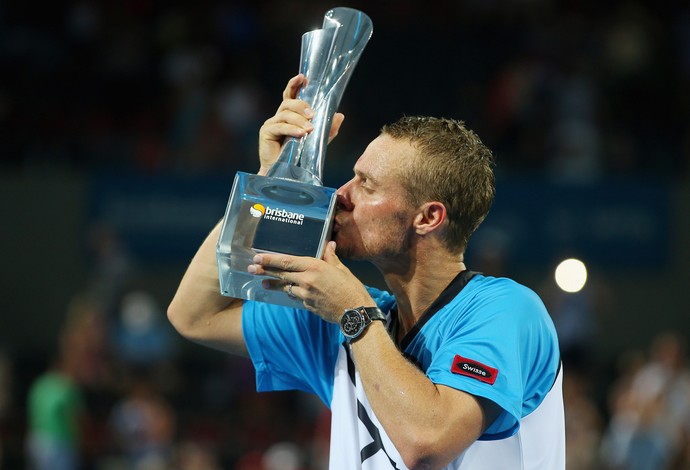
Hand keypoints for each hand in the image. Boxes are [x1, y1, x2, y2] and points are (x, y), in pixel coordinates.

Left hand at [247, 241, 372, 321]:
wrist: (355, 312)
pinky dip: (292, 293)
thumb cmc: (351, 288)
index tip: (258, 258)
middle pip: (281, 274)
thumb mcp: (341, 269)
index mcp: (314, 267)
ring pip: (286, 287)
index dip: (270, 260)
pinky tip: (288, 292)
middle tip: (251, 269)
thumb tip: (329, 245)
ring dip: (275, 285)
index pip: (287, 262)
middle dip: (265, 271)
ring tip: (264, 283)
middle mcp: (306, 280)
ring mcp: (306, 295)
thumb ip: (330, 256)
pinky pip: (296, 297)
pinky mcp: (308, 306)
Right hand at [258, 74, 344, 175]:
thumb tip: (340, 115)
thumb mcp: (317, 142)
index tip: (303, 77)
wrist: (284, 175)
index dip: (294, 84)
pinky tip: (300, 134)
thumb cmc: (299, 158)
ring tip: (310, 130)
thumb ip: (328, 129)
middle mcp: (279, 117)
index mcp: (290, 115)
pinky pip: (280, 127)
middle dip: (302, 106)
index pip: (290, 95)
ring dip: (299, 120)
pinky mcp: (266, 133)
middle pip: (288, 102)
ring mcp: (271, 124)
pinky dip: (291, 130)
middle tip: (313, 115)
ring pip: (285, 114)